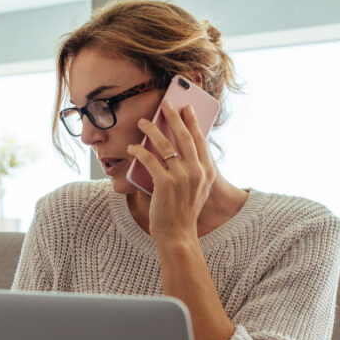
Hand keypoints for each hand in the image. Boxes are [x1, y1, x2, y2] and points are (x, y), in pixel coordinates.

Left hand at [127, 100, 215, 241]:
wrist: (177, 235)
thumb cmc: (183, 211)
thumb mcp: (196, 189)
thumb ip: (193, 170)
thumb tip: (178, 147)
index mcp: (207, 172)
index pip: (200, 140)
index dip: (192, 122)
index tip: (185, 108)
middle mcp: (197, 172)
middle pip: (184, 136)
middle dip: (173, 117)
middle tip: (165, 104)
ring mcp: (182, 177)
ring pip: (164, 145)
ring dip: (151, 129)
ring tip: (143, 122)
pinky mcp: (164, 184)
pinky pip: (149, 159)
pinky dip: (139, 151)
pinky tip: (132, 147)